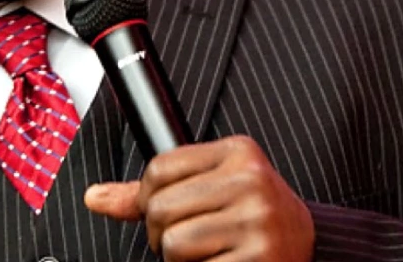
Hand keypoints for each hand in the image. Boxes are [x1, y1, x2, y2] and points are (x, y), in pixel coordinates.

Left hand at [85, 135, 313, 261]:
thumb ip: (155, 190)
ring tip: (208, 254)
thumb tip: (95, 197)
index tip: (172, 212)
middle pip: (160, 207)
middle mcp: (252, 179)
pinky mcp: (260, 257)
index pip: (159, 168)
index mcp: (239, 152)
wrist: (307, 247)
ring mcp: (258, 219)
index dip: (150, 198)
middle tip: (193, 241)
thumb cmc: (251, 220)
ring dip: (180, 260)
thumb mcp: (210, 189)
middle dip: (163, 234)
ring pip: (172, 243)